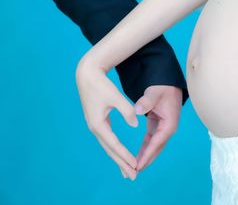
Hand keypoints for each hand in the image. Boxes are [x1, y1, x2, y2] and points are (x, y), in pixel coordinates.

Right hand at [76, 58, 138, 179]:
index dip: (125, 156)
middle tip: (133, 176)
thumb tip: (136, 124)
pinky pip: (107, 140)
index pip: (114, 145)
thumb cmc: (101, 84)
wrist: (87, 75)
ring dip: (118, 159)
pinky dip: (115, 149)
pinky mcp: (97, 122)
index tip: (136, 165)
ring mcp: (95, 126)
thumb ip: (126, 110)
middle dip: (121, 164)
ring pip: (108, 147)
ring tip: (127, 171)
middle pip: (110, 150)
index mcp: (98, 124)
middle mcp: (95, 128)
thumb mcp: (115, 96)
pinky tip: (120, 154)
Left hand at [135, 85, 181, 170]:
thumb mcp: (154, 93)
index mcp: (169, 124)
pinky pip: (151, 141)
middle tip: (132, 173)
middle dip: (145, 161)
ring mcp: (164, 128)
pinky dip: (144, 149)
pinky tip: (137, 157)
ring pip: (154, 147)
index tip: (137, 165)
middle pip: (156, 149)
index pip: (156, 143)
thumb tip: (137, 110)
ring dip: (144, 158)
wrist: (168, 82)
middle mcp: (168, 129)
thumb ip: (146, 101)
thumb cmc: (162, 87)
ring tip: (133, 169)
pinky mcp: (159, 126)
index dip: (146, 155)